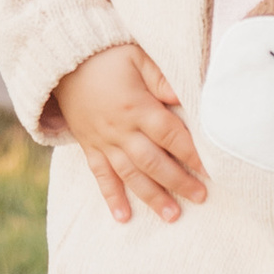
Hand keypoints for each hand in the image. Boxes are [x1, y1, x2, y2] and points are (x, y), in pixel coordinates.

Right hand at [53, 43, 209, 227]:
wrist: (63, 62)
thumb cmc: (107, 56)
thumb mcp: (136, 56)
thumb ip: (161, 77)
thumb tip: (183, 97)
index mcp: (136, 106)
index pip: (169, 135)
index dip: (191, 153)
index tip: (210, 170)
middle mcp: (120, 129)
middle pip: (153, 161)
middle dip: (178, 182)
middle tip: (200, 197)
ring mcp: (104, 141)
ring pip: (130, 175)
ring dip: (152, 196)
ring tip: (172, 216)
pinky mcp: (90, 147)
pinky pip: (101, 176)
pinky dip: (111, 197)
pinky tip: (123, 217)